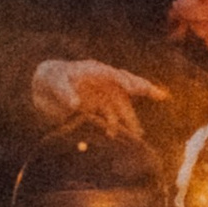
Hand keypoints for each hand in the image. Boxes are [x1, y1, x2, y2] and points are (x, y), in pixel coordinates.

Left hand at [31, 58, 170, 142]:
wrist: (45, 86)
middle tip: (162, 95)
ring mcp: (103, 95)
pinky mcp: (100, 108)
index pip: (115, 75)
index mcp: (95, 70)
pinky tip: (115, 136)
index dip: (126, 81)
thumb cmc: (52, 78)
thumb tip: (75, 104)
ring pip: (122, 106)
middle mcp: (104, 82)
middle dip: (144, 89)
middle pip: (127, 85)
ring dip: (130, 119)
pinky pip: (112, 117)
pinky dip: (115, 127)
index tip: (136, 89)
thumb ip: (64, 92)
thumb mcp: (55, 82)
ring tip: (138, 134)